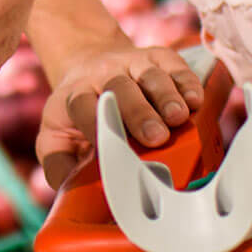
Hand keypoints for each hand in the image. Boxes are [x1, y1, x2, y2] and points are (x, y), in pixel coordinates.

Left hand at [34, 43, 205, 187]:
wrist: (89, 63)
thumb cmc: (77, 114)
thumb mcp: (56, 137)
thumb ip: (58, 165)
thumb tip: (69, 195)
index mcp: (75, 97)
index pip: (82, 107)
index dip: (96, 123)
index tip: (110, 147)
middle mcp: (103, 76)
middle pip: (119, 89)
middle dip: (139, 113)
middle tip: (156, 138)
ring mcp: (131, 63)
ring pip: (150, 75)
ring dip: (166, 96)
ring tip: (178, 119)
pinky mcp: (158, 57)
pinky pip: (174, 65)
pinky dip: (187, 82)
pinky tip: (195, 100)